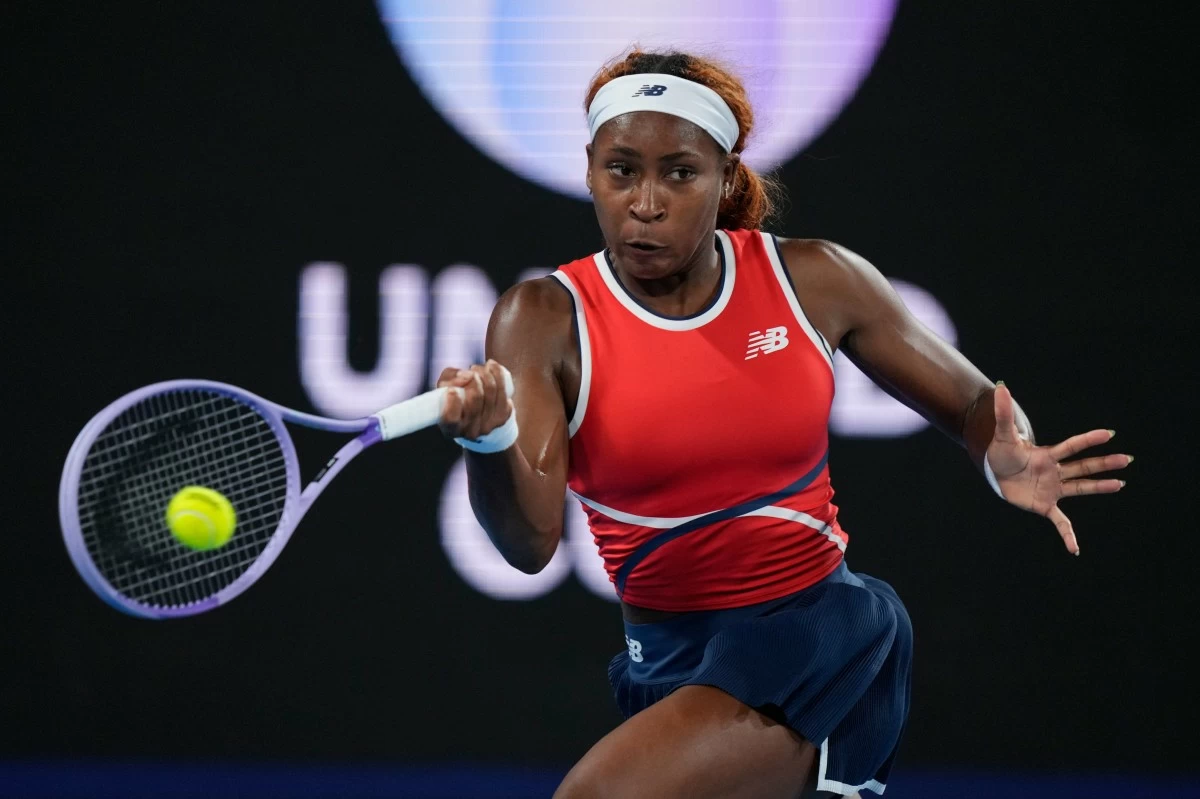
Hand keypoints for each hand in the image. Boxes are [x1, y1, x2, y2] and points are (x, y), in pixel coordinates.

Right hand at [436, 359, 513, 440]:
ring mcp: (488, 425)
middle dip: (473, 378)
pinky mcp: (502, 416)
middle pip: (476, 397)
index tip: (452, 389)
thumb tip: (467, 376)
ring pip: (490, 390)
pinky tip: (490, 367)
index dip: (453, 402)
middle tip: (469, 372)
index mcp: (450, 429)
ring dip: (484, 373)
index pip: (451, 418)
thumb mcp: (442, 390)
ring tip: (477, 369)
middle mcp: (470, 431)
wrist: (476, 415)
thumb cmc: (455, 398)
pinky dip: (497, 373)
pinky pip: (503, 389)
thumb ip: (447, 380)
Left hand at [986, 383, 1130, 554]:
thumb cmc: (1002, 452)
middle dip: (1105, 463)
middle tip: (1128, 459)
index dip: (1088, 440)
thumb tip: (1001, 387)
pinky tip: (1075, 549)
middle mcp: (1056, 471)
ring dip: (1100, 487)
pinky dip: (1068, 535)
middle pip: (1084, 467)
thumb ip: (1004, 414)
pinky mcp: (1045, 505)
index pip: (1072, 446)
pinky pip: (1060, 522)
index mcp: (1048, 455)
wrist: (997, 472)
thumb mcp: (1003, 435)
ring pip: (1081, 487)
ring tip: (1121, 484)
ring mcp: (1053, 488)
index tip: (1109, 434)